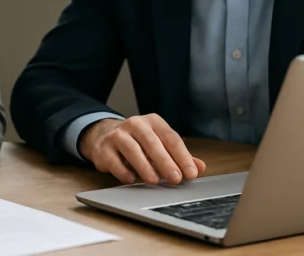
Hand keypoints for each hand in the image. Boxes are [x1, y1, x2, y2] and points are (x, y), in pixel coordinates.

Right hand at [79, 114, 206, 185]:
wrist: (104, 136)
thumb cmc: (138, 142)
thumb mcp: (159, 144)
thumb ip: (179, 156)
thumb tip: (199, 167)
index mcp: (153, 122)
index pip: (171, 138)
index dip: (182, 156)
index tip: (191, 173)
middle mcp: (135, 125)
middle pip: (152, 142)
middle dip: (165, 161)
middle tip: (176, 178)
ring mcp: (117, 135)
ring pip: (132, 149)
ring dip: (144, 166)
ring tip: (154, 181)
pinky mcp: (103, 148)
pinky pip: (114, 160)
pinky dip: (123, 170)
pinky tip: (132, 179)